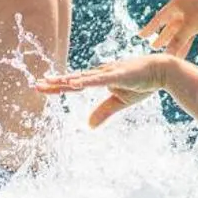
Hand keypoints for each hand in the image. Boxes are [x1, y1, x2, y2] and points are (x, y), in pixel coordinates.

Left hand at [35, 54, 173, 128]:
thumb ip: (103, 112)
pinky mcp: (117, 75)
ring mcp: (107, 73)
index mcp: (99, 79)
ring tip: (49, 81)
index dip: (58, 86)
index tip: (42, 87)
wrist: (161, 70)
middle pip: (73, 79)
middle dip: (54, 83)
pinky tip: (74, 82)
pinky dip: (86, 81)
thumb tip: (88, 127)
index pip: (74, 84)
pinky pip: (98, 79)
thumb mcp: (120, 101)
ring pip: (82, 78)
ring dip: (65, 80)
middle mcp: (99, 74)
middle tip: (36, 85)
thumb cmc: (141, 83)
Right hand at [138, 0, 197, 60]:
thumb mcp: (189, 28)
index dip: (150, 28)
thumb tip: (166, 57)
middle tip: (155, 47)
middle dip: (165, 37)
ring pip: (188, 30)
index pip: (159, 18)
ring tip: (180, 56)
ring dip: (184, 43)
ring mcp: (197, 10)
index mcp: (176, 4)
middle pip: (172, 25)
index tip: (141, 36)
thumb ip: (177, 42)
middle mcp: (185, 5)